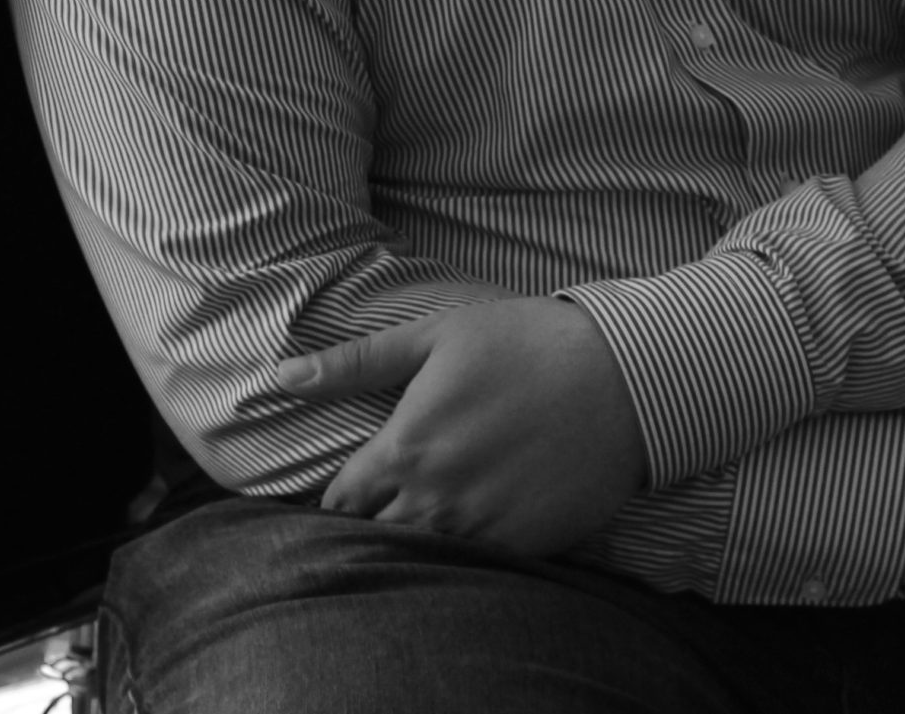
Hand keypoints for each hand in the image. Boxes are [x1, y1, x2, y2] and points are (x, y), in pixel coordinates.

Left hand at [279, 297, 646, 555]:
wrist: (625, 378)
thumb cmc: (526, 342)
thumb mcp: (436, 335)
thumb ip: (355, 363)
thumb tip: (280, 378)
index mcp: (406, 448)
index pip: (340, 501)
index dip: (339, 497)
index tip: (352, 486)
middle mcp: (436, 499)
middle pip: (372, 538)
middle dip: (369, 524)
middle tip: (386, 502)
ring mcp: (481, 529)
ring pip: (419, 558)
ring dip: (413, 541)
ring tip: (430, 510)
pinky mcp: (523, 547)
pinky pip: (473, 569)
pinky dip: (463, 553)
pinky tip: (475, 521)